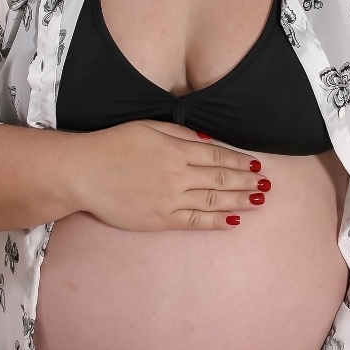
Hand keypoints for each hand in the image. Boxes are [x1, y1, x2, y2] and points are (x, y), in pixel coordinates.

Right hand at [71, 120, 268, 231]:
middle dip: (246, 181)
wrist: (83, 173)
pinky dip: (216, 222)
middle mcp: (178, 176)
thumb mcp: (148, 127)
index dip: (240, 161)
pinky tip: (233, 220)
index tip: (256, 165)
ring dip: (239, 200)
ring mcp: (170, 200)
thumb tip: (208, 141)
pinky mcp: (160, 220)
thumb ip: (180, 134)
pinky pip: (195, 222)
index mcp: (176, 150)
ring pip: (213, 201)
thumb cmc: (113, 145)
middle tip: (266, 184)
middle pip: (221, 179)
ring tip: (258, 200)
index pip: (218, 155)